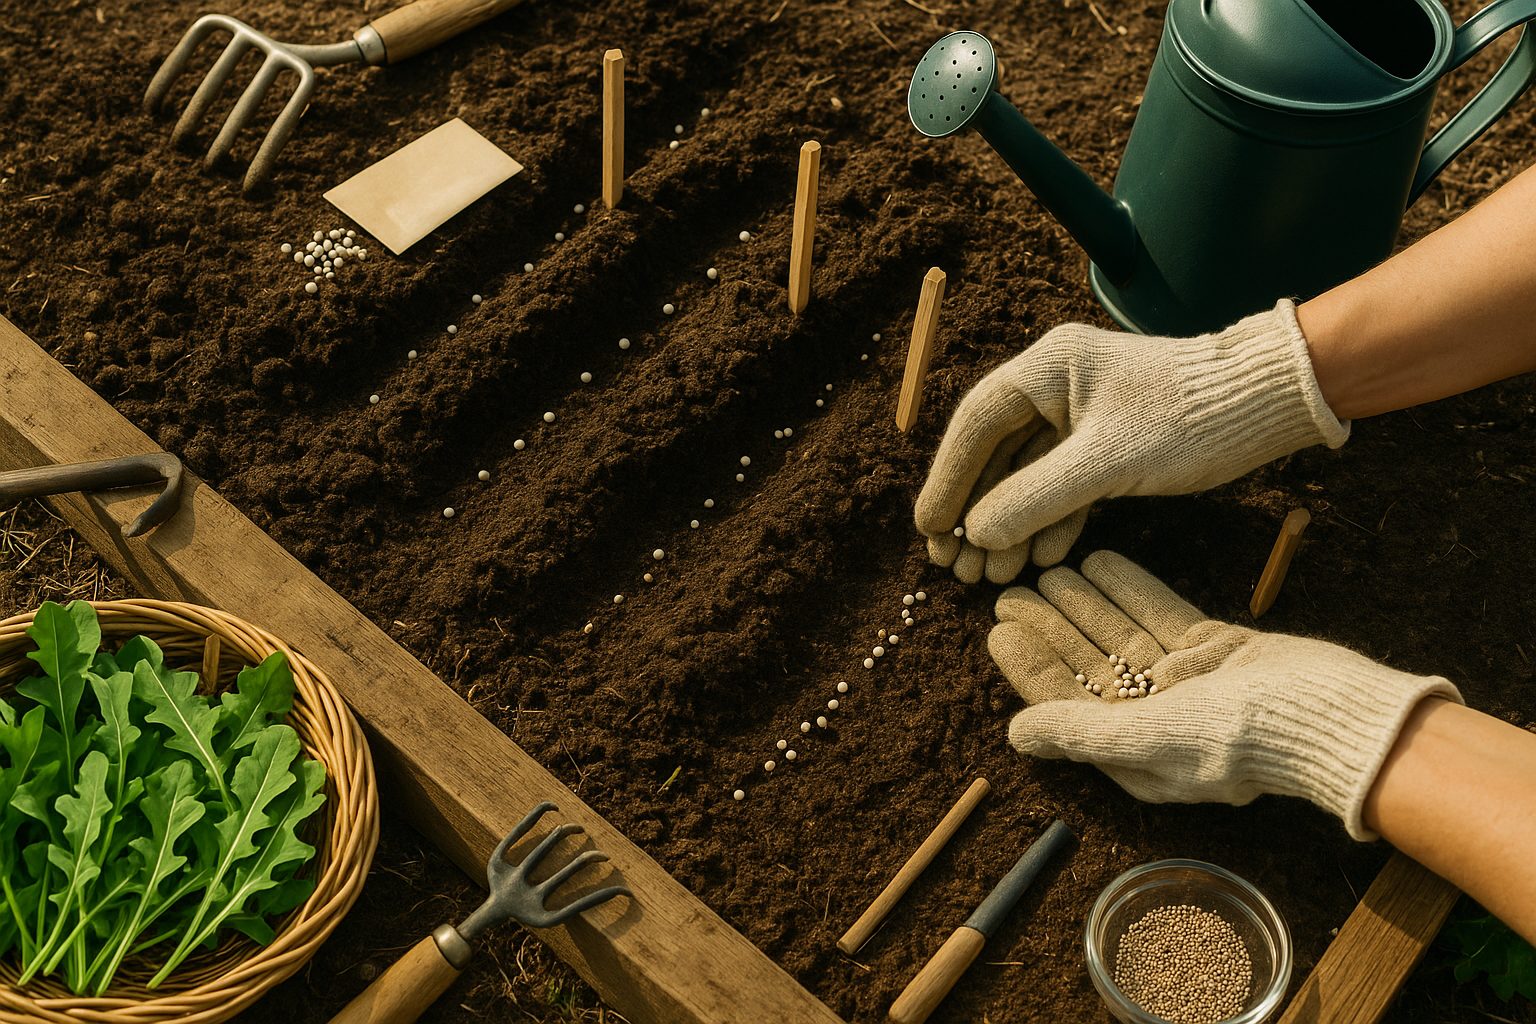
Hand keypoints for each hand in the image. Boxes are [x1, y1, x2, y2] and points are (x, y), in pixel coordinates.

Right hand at [915, 300, 1348, 581]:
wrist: (1268, 405)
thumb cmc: (1190, 417)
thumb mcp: (1107, 462)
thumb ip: (1036, 496)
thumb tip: (977, 532)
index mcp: (1046, 367)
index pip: (975, 424)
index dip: (947, 478)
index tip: (929, 527)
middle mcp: (1055, 386)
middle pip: (993, 453)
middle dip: (974, 511)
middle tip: (950, 563)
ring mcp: (1080, 416)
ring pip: (1025, 475)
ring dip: (1007, 525)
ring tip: (986, 575)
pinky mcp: (1106, 444)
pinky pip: (1061, 485)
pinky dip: (1047, 521)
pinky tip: (1034, 559)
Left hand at [990, 551, 1460, 838]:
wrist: (1335, 713)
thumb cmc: (1242, 737)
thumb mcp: (1151, 737)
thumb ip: (1083, 732)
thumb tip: (1017, 736)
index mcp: (1136, 756)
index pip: (1068, 707)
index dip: (1032, 668)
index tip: (999, 629)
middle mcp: (1157, 722)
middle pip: (1090, 666)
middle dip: (1052, 628)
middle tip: (1011, 587)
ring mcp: (1187, 684)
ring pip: (1122, 635)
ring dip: (1085, 603)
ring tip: (1049, 567)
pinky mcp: (1214, 650)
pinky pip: (1160, 615)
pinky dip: (1132, 589)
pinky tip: (1101, 560)